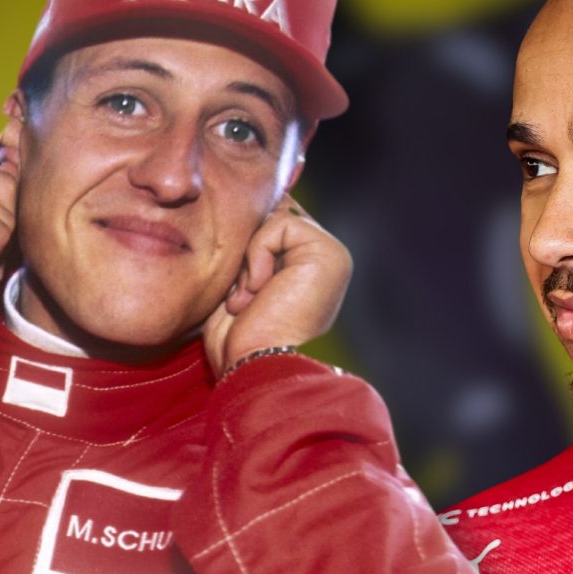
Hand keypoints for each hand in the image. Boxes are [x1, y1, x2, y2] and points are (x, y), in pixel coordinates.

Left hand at [203, 195, 351, 373]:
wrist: (254, 366)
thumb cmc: (241, 339)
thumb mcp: (242, 286)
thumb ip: (253, 249)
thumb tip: (245, 207)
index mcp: (310, 267)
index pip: (274, 224)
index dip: (248, 242)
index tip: (240, 288)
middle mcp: (325, 259)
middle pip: (275, 215)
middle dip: (248, 249)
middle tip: (244, 296)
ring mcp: (332, 255)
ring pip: (276, 217)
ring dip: (251, 257)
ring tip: (250, 297)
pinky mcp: (329, 253)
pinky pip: (280, 224)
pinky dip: (258, 254)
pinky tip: (260, 290)